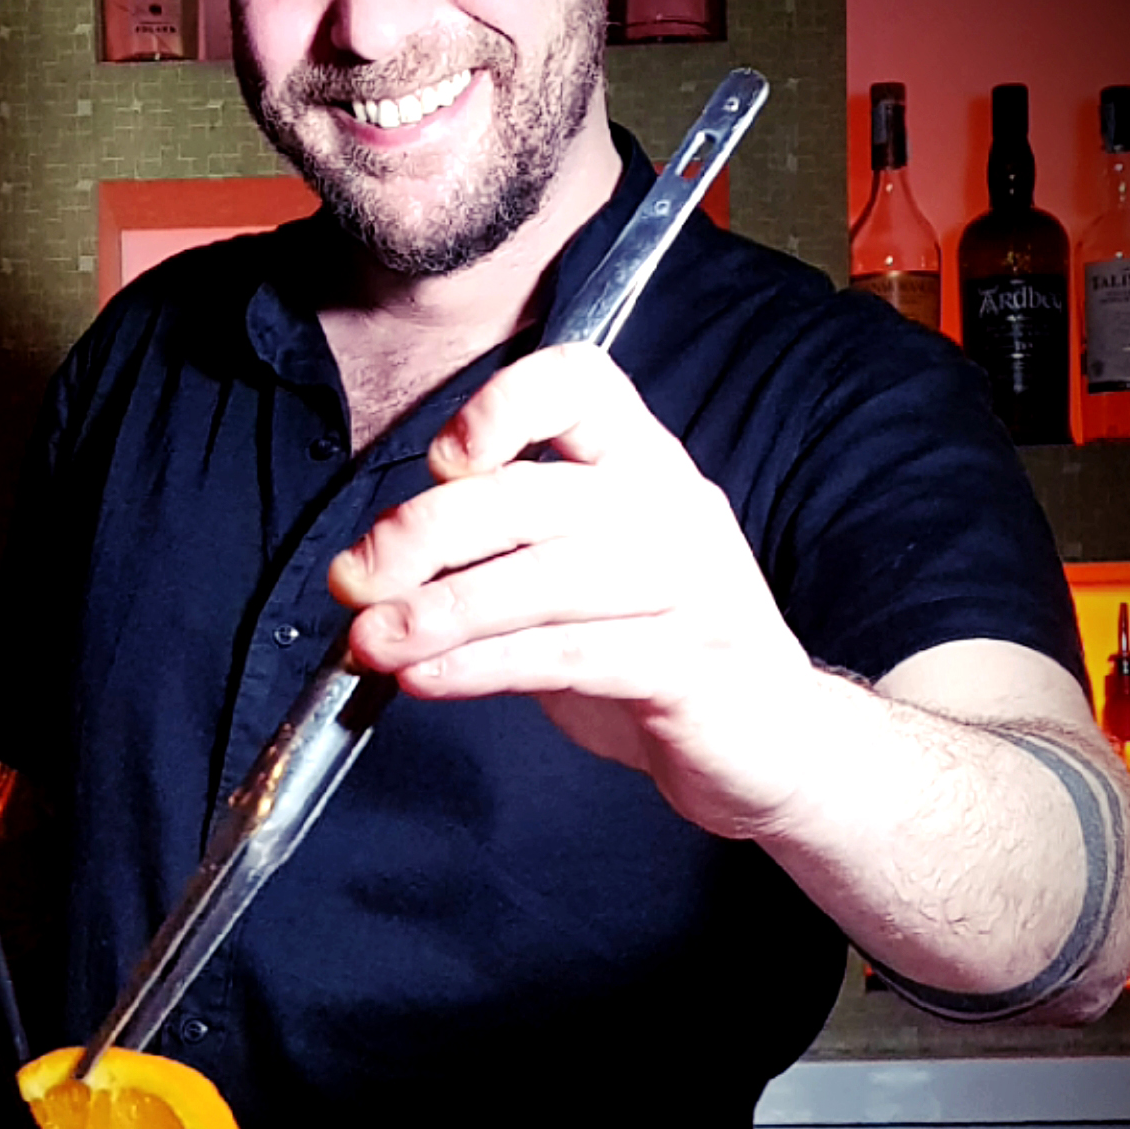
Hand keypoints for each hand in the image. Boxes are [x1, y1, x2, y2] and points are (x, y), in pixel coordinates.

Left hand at [325, 344, 825, 840]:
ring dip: (438, 613)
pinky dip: (484, 667)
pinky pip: (568, 656)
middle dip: (420, 537)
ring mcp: (689, 585)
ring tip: (371, 642)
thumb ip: (502, 553)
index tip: (440, 461)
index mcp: (642, 462)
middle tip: (353, 580)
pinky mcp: (690, 665)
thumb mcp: (581, 579)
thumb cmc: (658, 652)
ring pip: (542, 581)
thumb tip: (378, 570)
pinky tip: (428, 680)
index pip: (579, 384)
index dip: (503, 405)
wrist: (776, 744)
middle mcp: (670, 506)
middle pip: (529, 495)